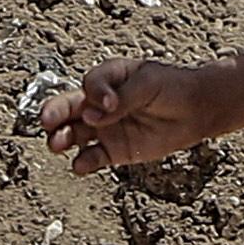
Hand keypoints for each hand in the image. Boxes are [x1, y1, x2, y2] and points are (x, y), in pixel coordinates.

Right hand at [41, 61, 217, 172]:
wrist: (196, 110)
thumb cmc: (172, 88)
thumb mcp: (148, 83)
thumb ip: (121, 98)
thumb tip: (95, 115)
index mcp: (108, 79)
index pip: (89, 84)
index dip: (95, 93)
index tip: (109, 103)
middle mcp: (99, 103)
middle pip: (68, 108)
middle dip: (54, 113)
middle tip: (47, 121)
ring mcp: (104, 127)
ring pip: (74, 134)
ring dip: (62, 138)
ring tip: (56, 144)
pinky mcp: (114, 150)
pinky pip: (92, 158)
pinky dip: (83, 163)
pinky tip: (80, 165)